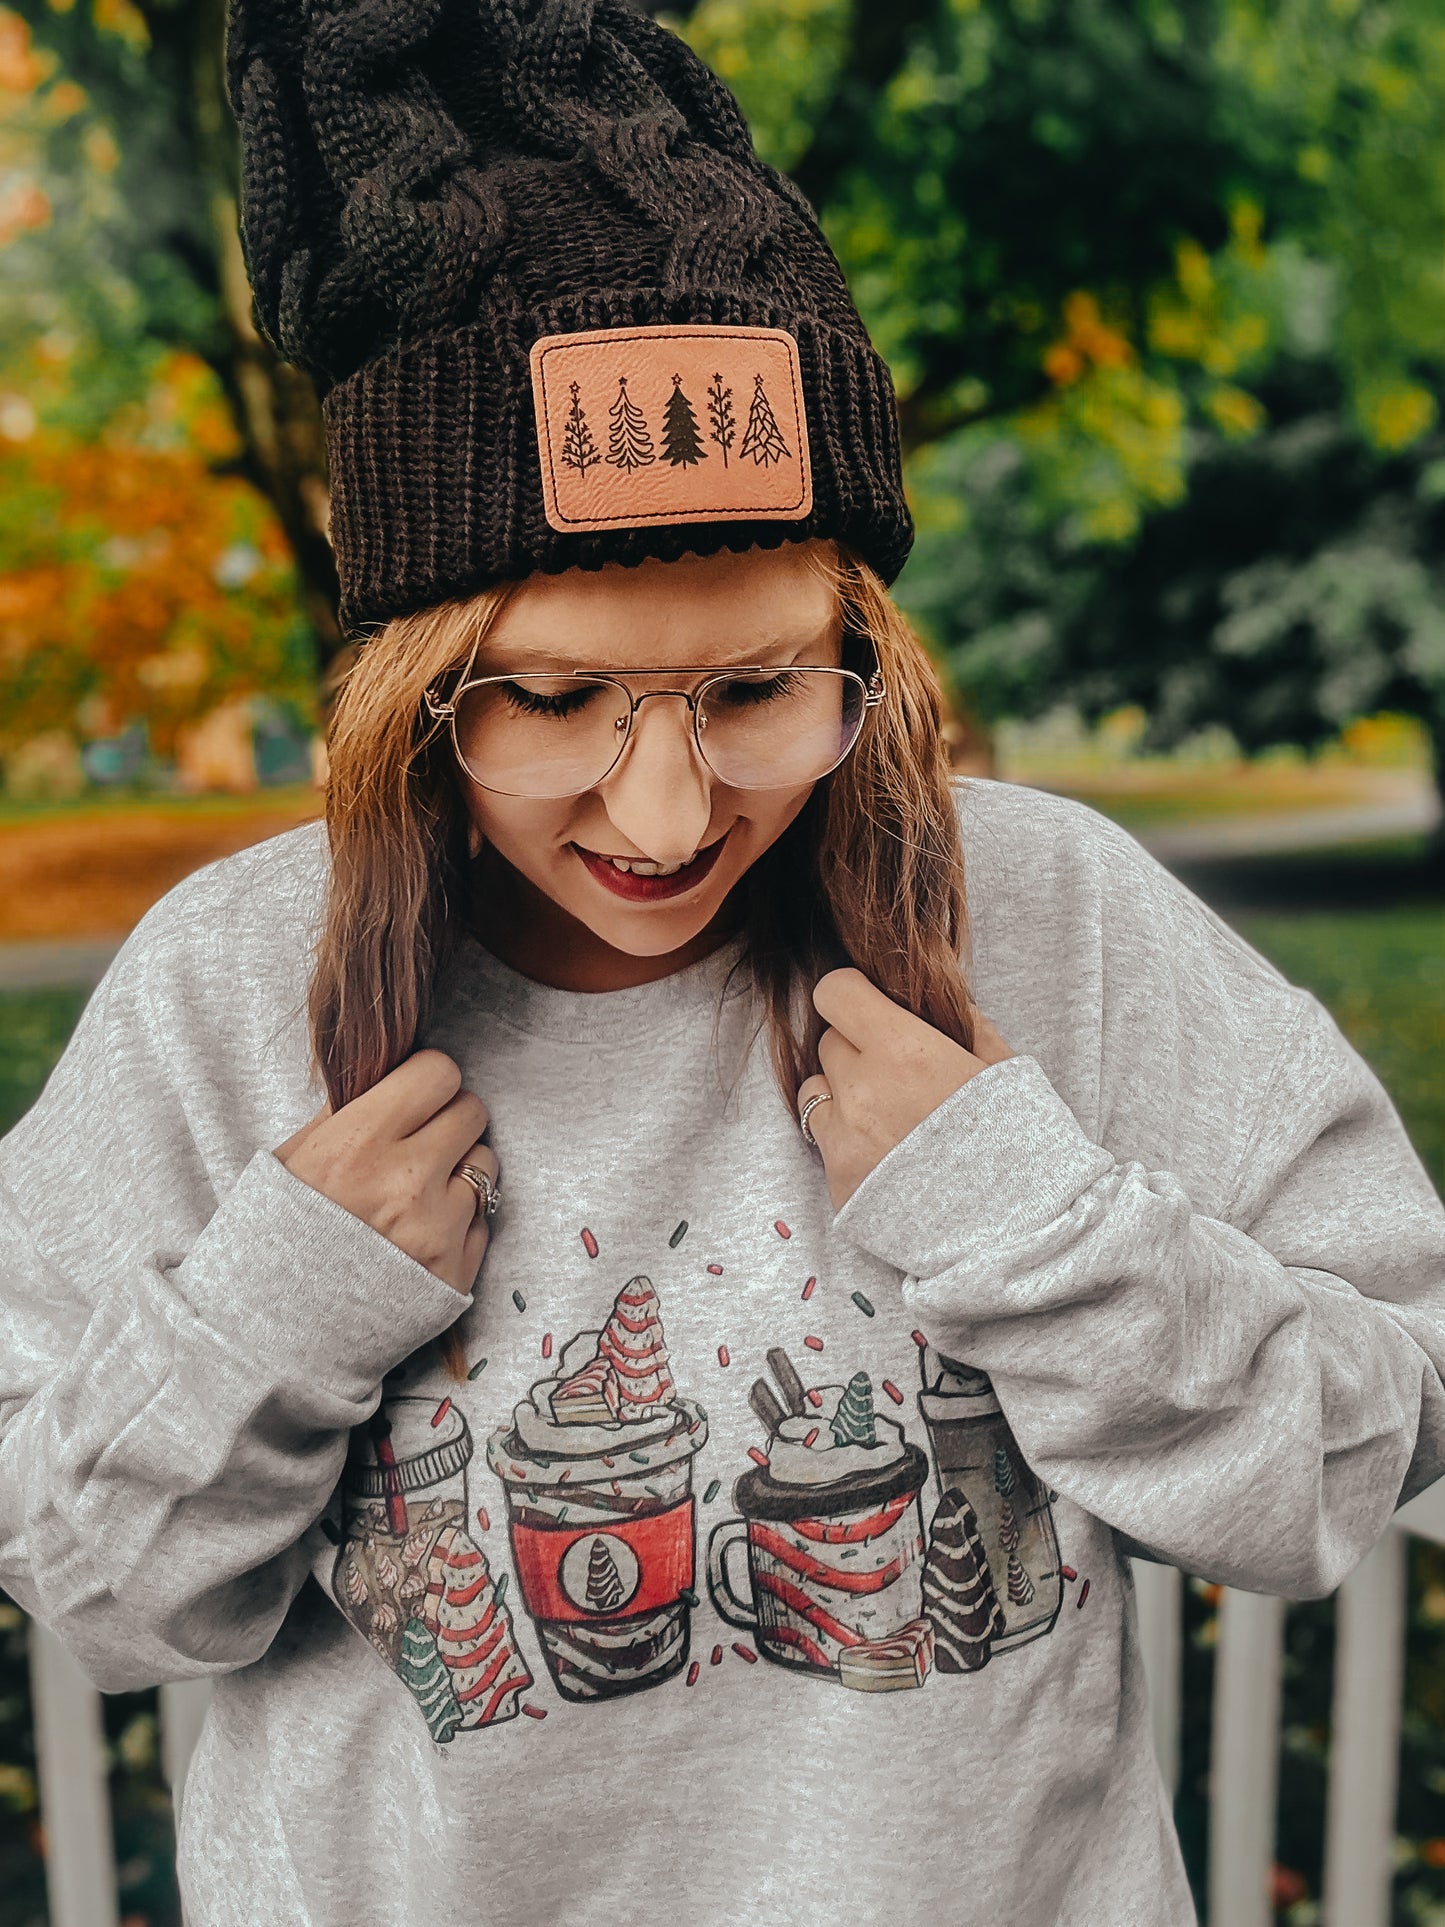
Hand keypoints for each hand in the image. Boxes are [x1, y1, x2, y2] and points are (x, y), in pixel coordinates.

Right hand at [273, 1050, 497, 1295]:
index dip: (427, 1081)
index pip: (438, 1073)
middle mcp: (407, 1183)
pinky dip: (458, 1221)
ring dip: (459, 1170)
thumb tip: (388, 1077)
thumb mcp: (289, 1162)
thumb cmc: (272, 1242)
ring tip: (418, 1194)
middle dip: (449, 1119)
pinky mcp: (456, 1271)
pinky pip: (483, 1220)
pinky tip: (417, 1236)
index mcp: (359, 1145)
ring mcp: (437, 1230)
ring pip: (486, 1164)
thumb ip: (343, 1115)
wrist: (272, 1335)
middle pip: (472, 1110)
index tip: (416, 1097)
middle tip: (423, 1141)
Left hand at [797, 968, 1014, 1209]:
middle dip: (858, 1049)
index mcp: (905, 1051)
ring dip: (842, 1094)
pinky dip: (848, 1141)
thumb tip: (941, 996)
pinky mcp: (839, 1182)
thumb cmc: (1021, 1145)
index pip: (835, 993)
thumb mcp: (1004, 1069)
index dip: (852, 996)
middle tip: (897, 1074)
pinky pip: (825, 1142)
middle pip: (829, 1042)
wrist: (1019, 1232)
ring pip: (815, 1091)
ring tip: (887, 1116)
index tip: (869, 1008)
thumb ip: (966, 1025)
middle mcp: (864, 1090)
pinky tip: (889, 1157)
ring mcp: (846, 1139)